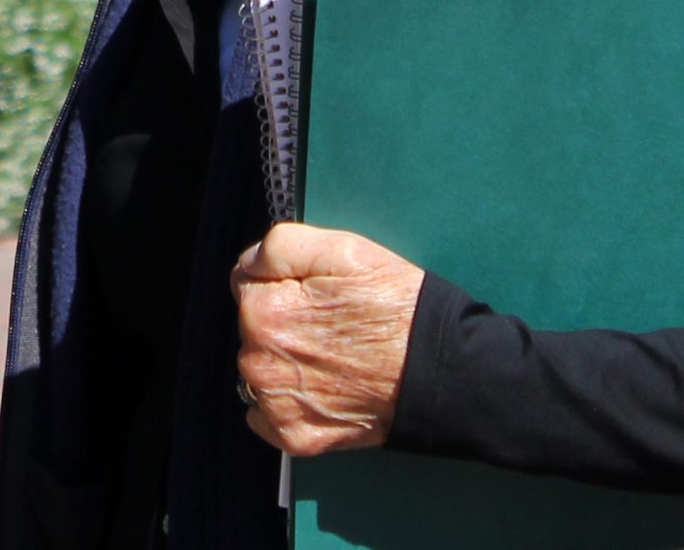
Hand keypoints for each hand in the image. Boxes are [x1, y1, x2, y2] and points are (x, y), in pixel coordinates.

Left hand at [233, 223, 424, 455]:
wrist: (436, 370)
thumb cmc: (394, 307)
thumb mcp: (342, 250)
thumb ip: (280, 246)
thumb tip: (248, 263)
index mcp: (265, 313)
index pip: (247, 284)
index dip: (284, 282)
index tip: (316, 293)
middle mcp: (260, 364)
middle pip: (253, 329)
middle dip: (282, 320)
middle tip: (330, 323)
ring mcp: (276, 405)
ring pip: (260, 369)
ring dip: (283, 360)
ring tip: (332, 355)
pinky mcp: (293, 437)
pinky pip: (265, 413)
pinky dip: (287, 400)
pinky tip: (322, 386)